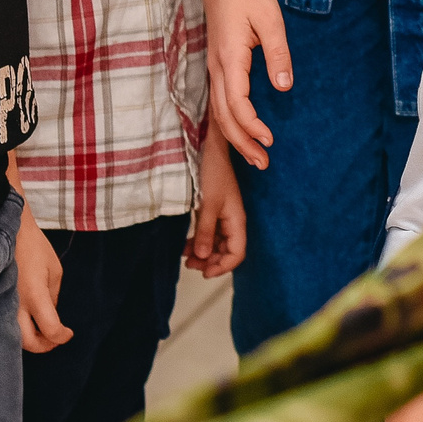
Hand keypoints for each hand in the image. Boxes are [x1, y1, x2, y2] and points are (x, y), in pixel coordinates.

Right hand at [16, 206, 72, 351]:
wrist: (6, 231)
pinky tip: (25, 323)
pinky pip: (3, 324)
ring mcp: (0, 304)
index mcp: (35, 295)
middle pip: (28, 342)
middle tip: (54, 339)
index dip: (61, 337)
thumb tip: (51, 315)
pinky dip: (15, 330)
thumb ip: (54, 297)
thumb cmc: (34, 247)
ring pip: (12, 337)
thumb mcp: (55, 270)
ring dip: (29, 340)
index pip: (50, 329)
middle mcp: (16, 304)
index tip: (69, 333)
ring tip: (41, 332)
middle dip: (44, 345)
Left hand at [187, 129, 249, 276]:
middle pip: (226, 250)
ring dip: (204, 253)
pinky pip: (209, 232)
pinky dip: (199, 241)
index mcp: (236, 219)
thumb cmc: (212, 171)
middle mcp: (231, 219)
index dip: (223, 266)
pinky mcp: (212, 209)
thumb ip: (206, 231)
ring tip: (185, 257)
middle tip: (190, 265)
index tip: (205, 273)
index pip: (237, 253)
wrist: (208, 148)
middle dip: (211, 261)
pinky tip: (186, 244)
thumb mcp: (207, 204)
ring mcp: (222, 214)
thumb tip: (203, 256)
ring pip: (216, 243)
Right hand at [200, 0, 291, 163]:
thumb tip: (284, 87)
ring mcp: (215, 67)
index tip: (270, 140)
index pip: (237, 104)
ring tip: (255, 156)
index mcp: (230, 59)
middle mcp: (218, 67)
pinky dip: (230, 122)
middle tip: (263, 163)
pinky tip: (243, 132)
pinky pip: (220, 101)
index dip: (251, 127)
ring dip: (236, 137)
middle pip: (224, 116)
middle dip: (242, 143)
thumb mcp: (271, 21)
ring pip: (219, 112)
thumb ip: (278, 55)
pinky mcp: (219, 65)